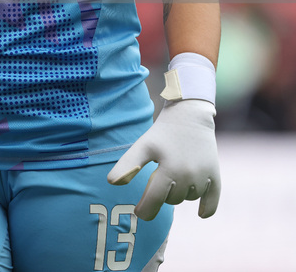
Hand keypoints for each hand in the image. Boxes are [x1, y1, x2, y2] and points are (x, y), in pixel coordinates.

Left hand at [107, 99, 220, 220]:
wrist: (190, 115)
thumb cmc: (162, 132)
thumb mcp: (143, 145)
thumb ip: (128, 164)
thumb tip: (111, 183)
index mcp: (169, 169)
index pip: (154, 200)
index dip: (145, 210)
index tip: (138, 212)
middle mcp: (188, 175)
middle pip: (171, 200)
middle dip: (163, 193)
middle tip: (160, 175)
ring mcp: (204, 176)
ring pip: (188, 198)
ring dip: (180, 192)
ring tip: (176, 172)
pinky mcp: (215, 175)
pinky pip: (212, 202)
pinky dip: (206, 208)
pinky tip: (200, 213)